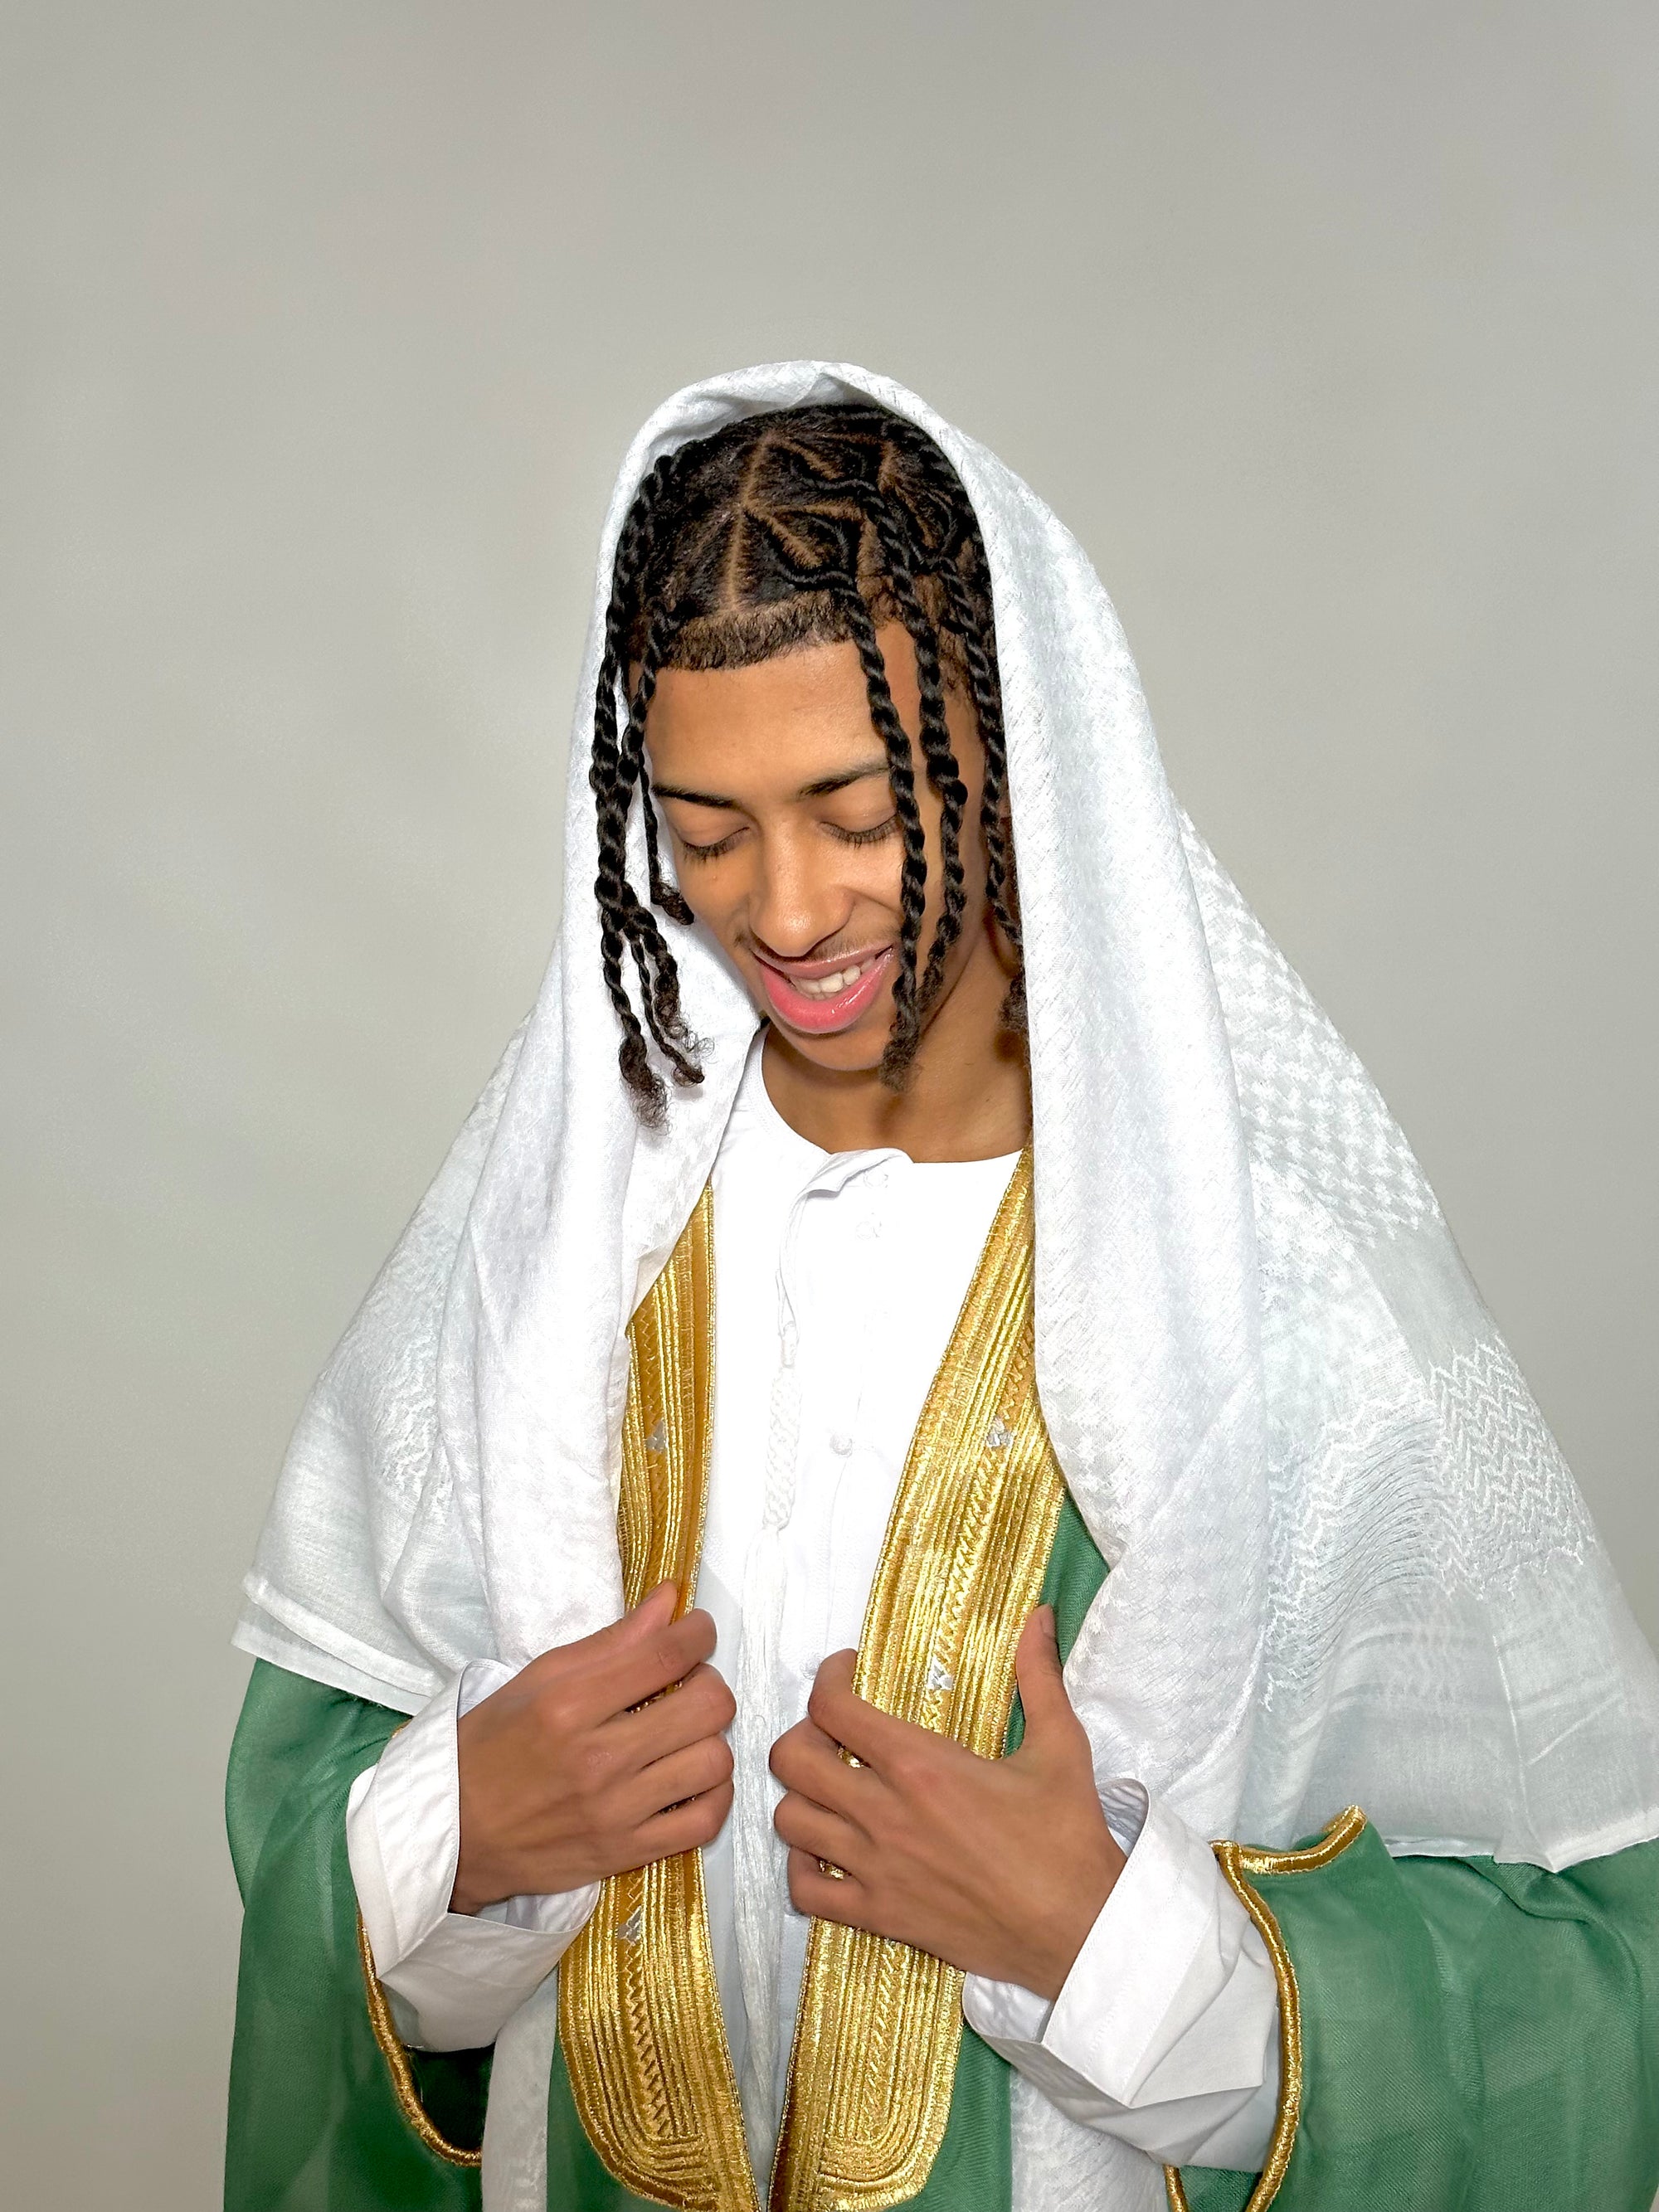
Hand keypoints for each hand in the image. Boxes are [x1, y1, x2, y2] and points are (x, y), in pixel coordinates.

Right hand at [452, 1581, 734, 1913]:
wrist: (455, 1832)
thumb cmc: (491, 1746)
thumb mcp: (538, 1678)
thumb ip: (612, 1640)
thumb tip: (671, 1600)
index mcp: (569, 1705)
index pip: (666, 1654)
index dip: (699, 1632)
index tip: (698, 1630)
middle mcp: (597, 1759)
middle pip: (707, 1706)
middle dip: (710, 1682)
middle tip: (690, 1683)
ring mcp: (615, 1812)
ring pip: (714, 1761)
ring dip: (711, 1738)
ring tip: (687, 1733)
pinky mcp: (625, 1853)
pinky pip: (704, 1823)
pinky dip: (713, 1795)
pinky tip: (691, 1778)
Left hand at [769, 1606, 1123, 1998]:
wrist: (1077, 1929)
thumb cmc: (1068, 1840)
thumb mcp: (1060, 1746)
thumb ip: (1040, 1675)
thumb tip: (1040, 1617)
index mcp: (921, 1765)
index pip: (833, 1707)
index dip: (828, 1678)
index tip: (846, 1672)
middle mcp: (885, 1813)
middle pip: (792, 1759)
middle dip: (803, 1734)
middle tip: (832, 1732)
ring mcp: (876, 1869)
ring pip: (789, 1821)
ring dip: (801, 1796)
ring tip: (831, 1788)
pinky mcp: (879, 1917)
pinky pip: (805, 1891)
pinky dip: (803, 1866)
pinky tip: (829, 1850)